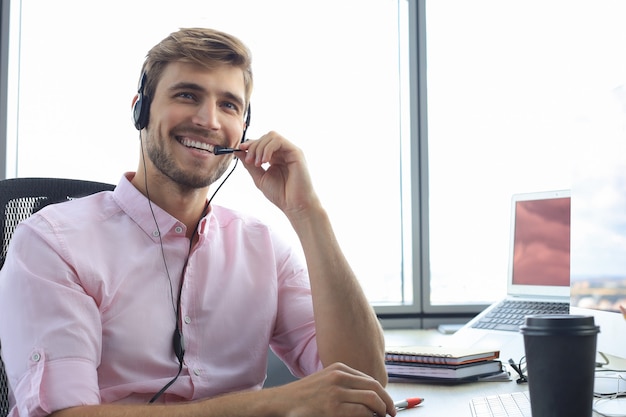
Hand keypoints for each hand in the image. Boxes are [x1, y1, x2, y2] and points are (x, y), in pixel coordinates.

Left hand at [238, 132, 320, 217]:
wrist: (294, 205)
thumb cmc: (280, 194)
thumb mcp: (259, 178)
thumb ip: (249, 164)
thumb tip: (237, 151)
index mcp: (275, 158)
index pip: (262, 142)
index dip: (250, 144)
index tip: (240, 149)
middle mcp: (283, 152)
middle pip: (265, 137)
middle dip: (254, 146)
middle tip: (249, 161)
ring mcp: (290, 151)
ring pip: (272, 136)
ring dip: (260, 147)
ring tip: (258, 163)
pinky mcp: (296, 152)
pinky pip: (279, 141)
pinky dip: (268, 148)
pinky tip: (265, 161)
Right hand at [271, 362, 395, 416]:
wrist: (283, 402)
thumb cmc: (304, 395)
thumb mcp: (326, 381)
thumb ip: (345, 384)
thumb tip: (368, 395)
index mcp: (339, 368)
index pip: (370, 380)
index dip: (383, 393)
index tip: (387, 404)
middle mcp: (340, 377)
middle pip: (375, 388)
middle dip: (387, 402)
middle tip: (391, 413)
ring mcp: (337, 392)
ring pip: (372, 400)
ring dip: (381, 411)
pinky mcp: (334, 409)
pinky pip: (362, 413)